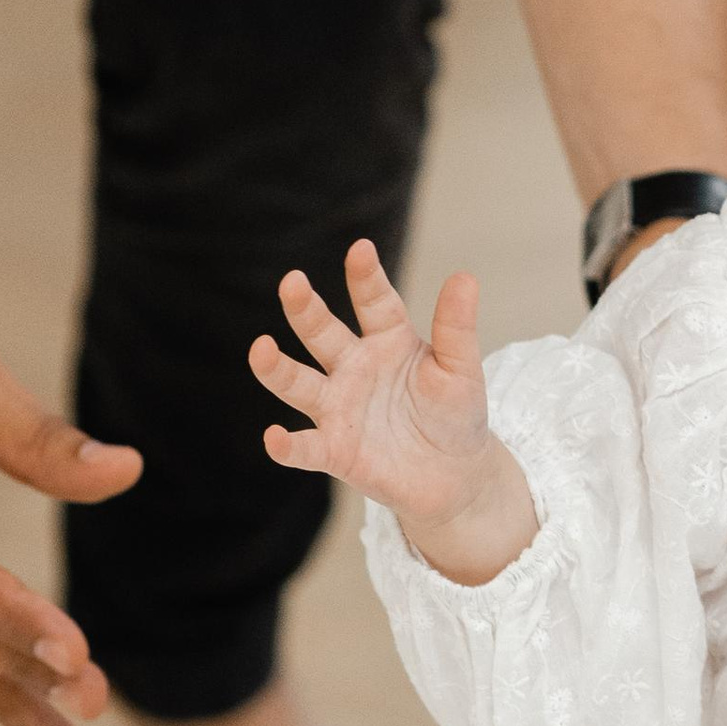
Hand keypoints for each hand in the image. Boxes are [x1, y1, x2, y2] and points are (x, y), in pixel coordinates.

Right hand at [250, 239, 537, 582]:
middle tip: (292, 282)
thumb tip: (464, 277)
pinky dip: (287, 446)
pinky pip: (306, 448)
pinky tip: (274, 438)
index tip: (360, 249)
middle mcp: (354, 367)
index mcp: (388, 339)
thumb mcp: (461, 370)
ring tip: (262, 349)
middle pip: (322, 334)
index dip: (366, 278)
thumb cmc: (455, 414)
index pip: (374, 303)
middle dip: (306, 310)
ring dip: (278, 368)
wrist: (454, 476)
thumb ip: (456, 328)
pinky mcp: (336, 451)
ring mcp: (339, 408)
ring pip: (300, 383)